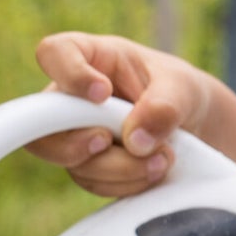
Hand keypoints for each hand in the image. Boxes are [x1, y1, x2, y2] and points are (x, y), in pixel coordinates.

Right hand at [27, 32, 215, 198]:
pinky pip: (93, 182)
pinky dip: (126, 182)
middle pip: (43, 124)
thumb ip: (164, 107)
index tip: (101, 93)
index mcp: (92, 57)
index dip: (69, 75)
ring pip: (74, 162)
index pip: (55, 53)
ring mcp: (75, 133)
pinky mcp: (87, 164)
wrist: (192, 125)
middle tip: (117, 143)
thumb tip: (135, 141)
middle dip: (80, 144)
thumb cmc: (179, 91)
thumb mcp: (184, 89)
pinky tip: (155, 170)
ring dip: (121, 168)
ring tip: (163, 157)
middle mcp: (73, 96)